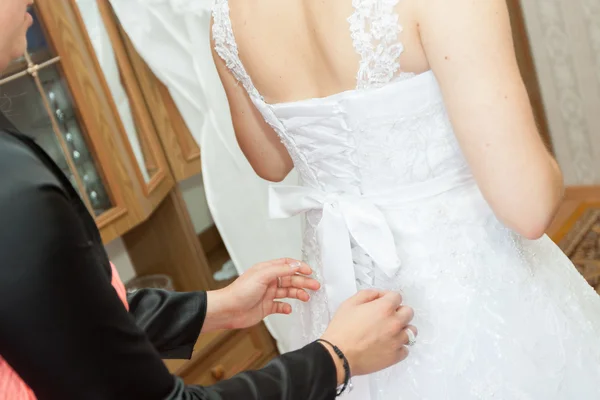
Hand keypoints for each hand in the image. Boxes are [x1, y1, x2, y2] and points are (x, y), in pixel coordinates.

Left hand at [202, 258, 319, 332]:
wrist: (228, 310)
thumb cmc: (240, 291)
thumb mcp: (262, 276)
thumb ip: (280, 270)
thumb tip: (296, 265)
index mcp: (267, 270)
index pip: (287, 265)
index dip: (299, 267)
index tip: (309, 271)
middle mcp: (268, 281)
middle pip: (290, 279)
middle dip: (303, 282)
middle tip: (315, 286)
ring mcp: (268, 294)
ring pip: (288, 292)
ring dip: (298, 294)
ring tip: (306, 297)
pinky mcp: (266, 307)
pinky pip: (280, 306)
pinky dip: (286, 307)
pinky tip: (289, 308)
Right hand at [320, 290, 416, 384]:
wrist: (338, 355)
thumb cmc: (342, 329)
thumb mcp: (350, 303)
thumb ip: (368, 294)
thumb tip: (379, 295)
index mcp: (384, 308)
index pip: (397, 296)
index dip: (388, 298)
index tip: (381, 302)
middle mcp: (395, 323)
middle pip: (408, 312)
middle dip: (398, 311)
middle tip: (386, 317)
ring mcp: (397, 340)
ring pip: (411, 331)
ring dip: (402, 329)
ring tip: (390, 332)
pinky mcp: (395, 356)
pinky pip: (405, 349)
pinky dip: (399, 347)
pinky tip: (388, 346)